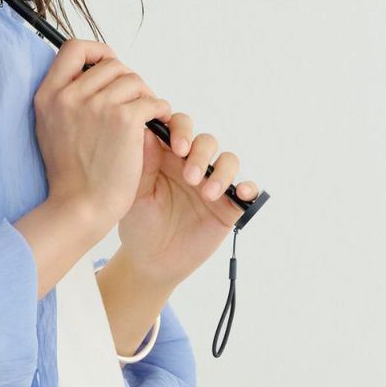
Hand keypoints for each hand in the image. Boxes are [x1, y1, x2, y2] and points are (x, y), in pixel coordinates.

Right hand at [33, 39, 171, 237]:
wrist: (79, 207)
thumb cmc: (70, 175)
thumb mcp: (51, 128)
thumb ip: (65, 99)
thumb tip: (92, 74)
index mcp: (47, 95)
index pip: (73, 48)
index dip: (96, 52)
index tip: (108, 67)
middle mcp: (68, 95)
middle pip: (111, 64)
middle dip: (128, 80)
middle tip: (135, 102)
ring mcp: (95, 105)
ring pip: (134, 80)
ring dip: (146, 96)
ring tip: (146, 116)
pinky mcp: (123, 120)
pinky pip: (152, 101)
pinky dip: (160, 111)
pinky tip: (157, 125)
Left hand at [115, 111, 260, 286]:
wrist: (151, 259)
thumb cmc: (139, 221)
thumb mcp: (136, 192)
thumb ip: (143, 162)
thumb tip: (145, 130)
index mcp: (167, 154)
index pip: (179, 127)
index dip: (181, 130)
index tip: (177, 147)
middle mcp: (192, 164)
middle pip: (206, 141)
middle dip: (200, 154)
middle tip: (189, 177)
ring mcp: (212, 183)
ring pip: (228, 160)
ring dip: (222, 172)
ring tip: (208, 193)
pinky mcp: (228, 205)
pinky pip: (246, 189)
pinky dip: (249, 187)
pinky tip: (241, 193)